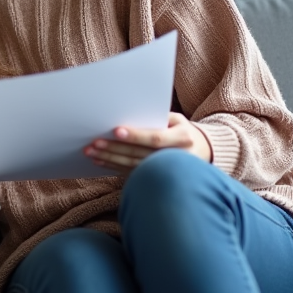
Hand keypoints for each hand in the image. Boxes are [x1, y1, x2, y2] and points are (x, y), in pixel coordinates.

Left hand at [85, 112, 211, 174]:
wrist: (201, 151)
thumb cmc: (181, 129)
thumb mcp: (176, 120)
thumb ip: (156, 118)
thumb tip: (126, 113)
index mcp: (183, 138)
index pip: (156, 139)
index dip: (136, 136)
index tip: (116, 131)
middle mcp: (177, 158)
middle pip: (141, 155)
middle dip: (115, 149)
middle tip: (93, 144)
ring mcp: (168, 172)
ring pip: (134, 167)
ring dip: (110, 160)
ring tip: (91, 152)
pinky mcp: (158, 179)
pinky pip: (133, 174)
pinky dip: (114, 168)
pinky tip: (100, 162)